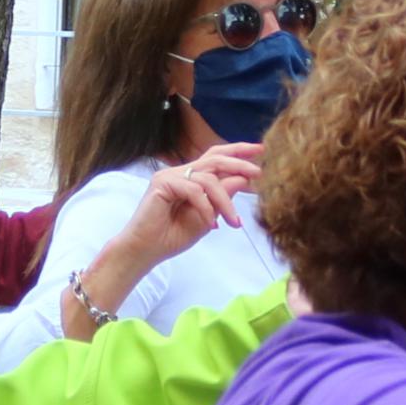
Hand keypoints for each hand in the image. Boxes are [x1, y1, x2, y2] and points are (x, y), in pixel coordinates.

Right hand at [96, 145, 264, 291]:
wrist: (145, 252)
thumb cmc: (171, 237)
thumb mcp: (207, 217)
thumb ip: (222, 198)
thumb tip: (244, 179)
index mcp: (190, 178)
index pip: (216, 158)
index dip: (238, 153)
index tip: (260, 152)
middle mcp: (179, 172)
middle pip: (214, 158)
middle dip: (239, 163)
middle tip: (259, 172)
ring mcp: (169, 176)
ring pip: (208, 178)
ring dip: (225, 202)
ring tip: (234, 222)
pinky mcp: (162, 183)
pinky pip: (194, 191)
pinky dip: (206, 208)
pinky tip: (211, 225)